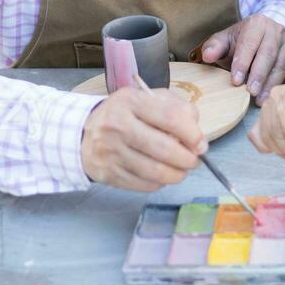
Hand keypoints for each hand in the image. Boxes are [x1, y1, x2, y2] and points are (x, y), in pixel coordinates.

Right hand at [79, 88, 206, 190]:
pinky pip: (143, 184)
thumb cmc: (126, 115)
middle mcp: (117, 125)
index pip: (171, 117)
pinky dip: (160, 183)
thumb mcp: (148, 99)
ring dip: (177, 174)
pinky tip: (162, 175)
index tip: (201, 143)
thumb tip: (198, 137)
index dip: (192, 134)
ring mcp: (111, 151)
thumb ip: (177, 108)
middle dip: (188, 158)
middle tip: (194, 160)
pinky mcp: (108, 173)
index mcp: (130, 101)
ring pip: (155, 171)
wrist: (84, 134)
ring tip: (182, 170)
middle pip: (164, 148)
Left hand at [200, 14, 284, 102]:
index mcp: (257, 24)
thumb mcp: (225, 39)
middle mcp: (275, 30)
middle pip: (268, 53)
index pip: (250, 43)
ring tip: (261, 99)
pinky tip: (278, 96)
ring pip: (282, 63)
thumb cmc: (241, 39)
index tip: (236, 80)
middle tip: (250, 92)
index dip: (243, 62)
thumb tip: (207, 56)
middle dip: (259, 74)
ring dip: (272, 83)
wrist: (264, 31)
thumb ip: (214, 47)